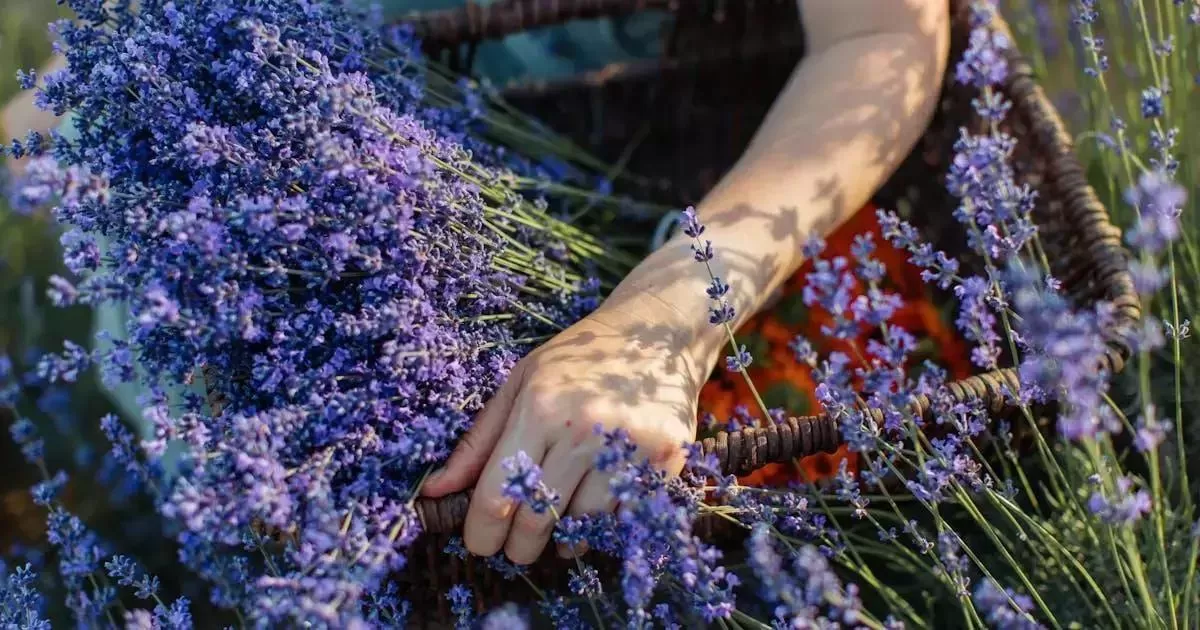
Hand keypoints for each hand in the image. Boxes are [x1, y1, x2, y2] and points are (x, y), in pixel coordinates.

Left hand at [419, 300, 704, 563]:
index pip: (497, 496)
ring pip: (583, 528)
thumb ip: (478, 442)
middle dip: (519, 546)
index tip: (480, 543)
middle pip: (537, 521)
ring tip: (560, 520)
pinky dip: (605, 527)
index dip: (481, 533)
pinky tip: (596, 507)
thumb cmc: (578, 359)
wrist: (658, 333)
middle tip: (517, 546)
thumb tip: (433, 491)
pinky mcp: (666, 461)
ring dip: (565, 539)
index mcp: (539, 408)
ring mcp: (629, 448)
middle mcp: (584, 429)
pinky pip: (625, 521)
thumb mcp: (519, 384)